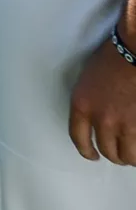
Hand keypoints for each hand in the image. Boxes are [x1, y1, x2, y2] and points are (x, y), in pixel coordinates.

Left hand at [69, 37, 135, 164]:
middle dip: (113, 154)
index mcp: (82, 106)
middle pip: (106, 150)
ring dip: (130, 157)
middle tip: (119, 153)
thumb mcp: (89, 81)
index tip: (92, 156)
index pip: (79, 138)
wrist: (135, 51)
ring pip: (127, 155)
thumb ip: (91, 104)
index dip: (86, 151)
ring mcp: (126, 125)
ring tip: (133, 155)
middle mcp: (101, 120)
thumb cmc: (114, 58)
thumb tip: (98, 121)